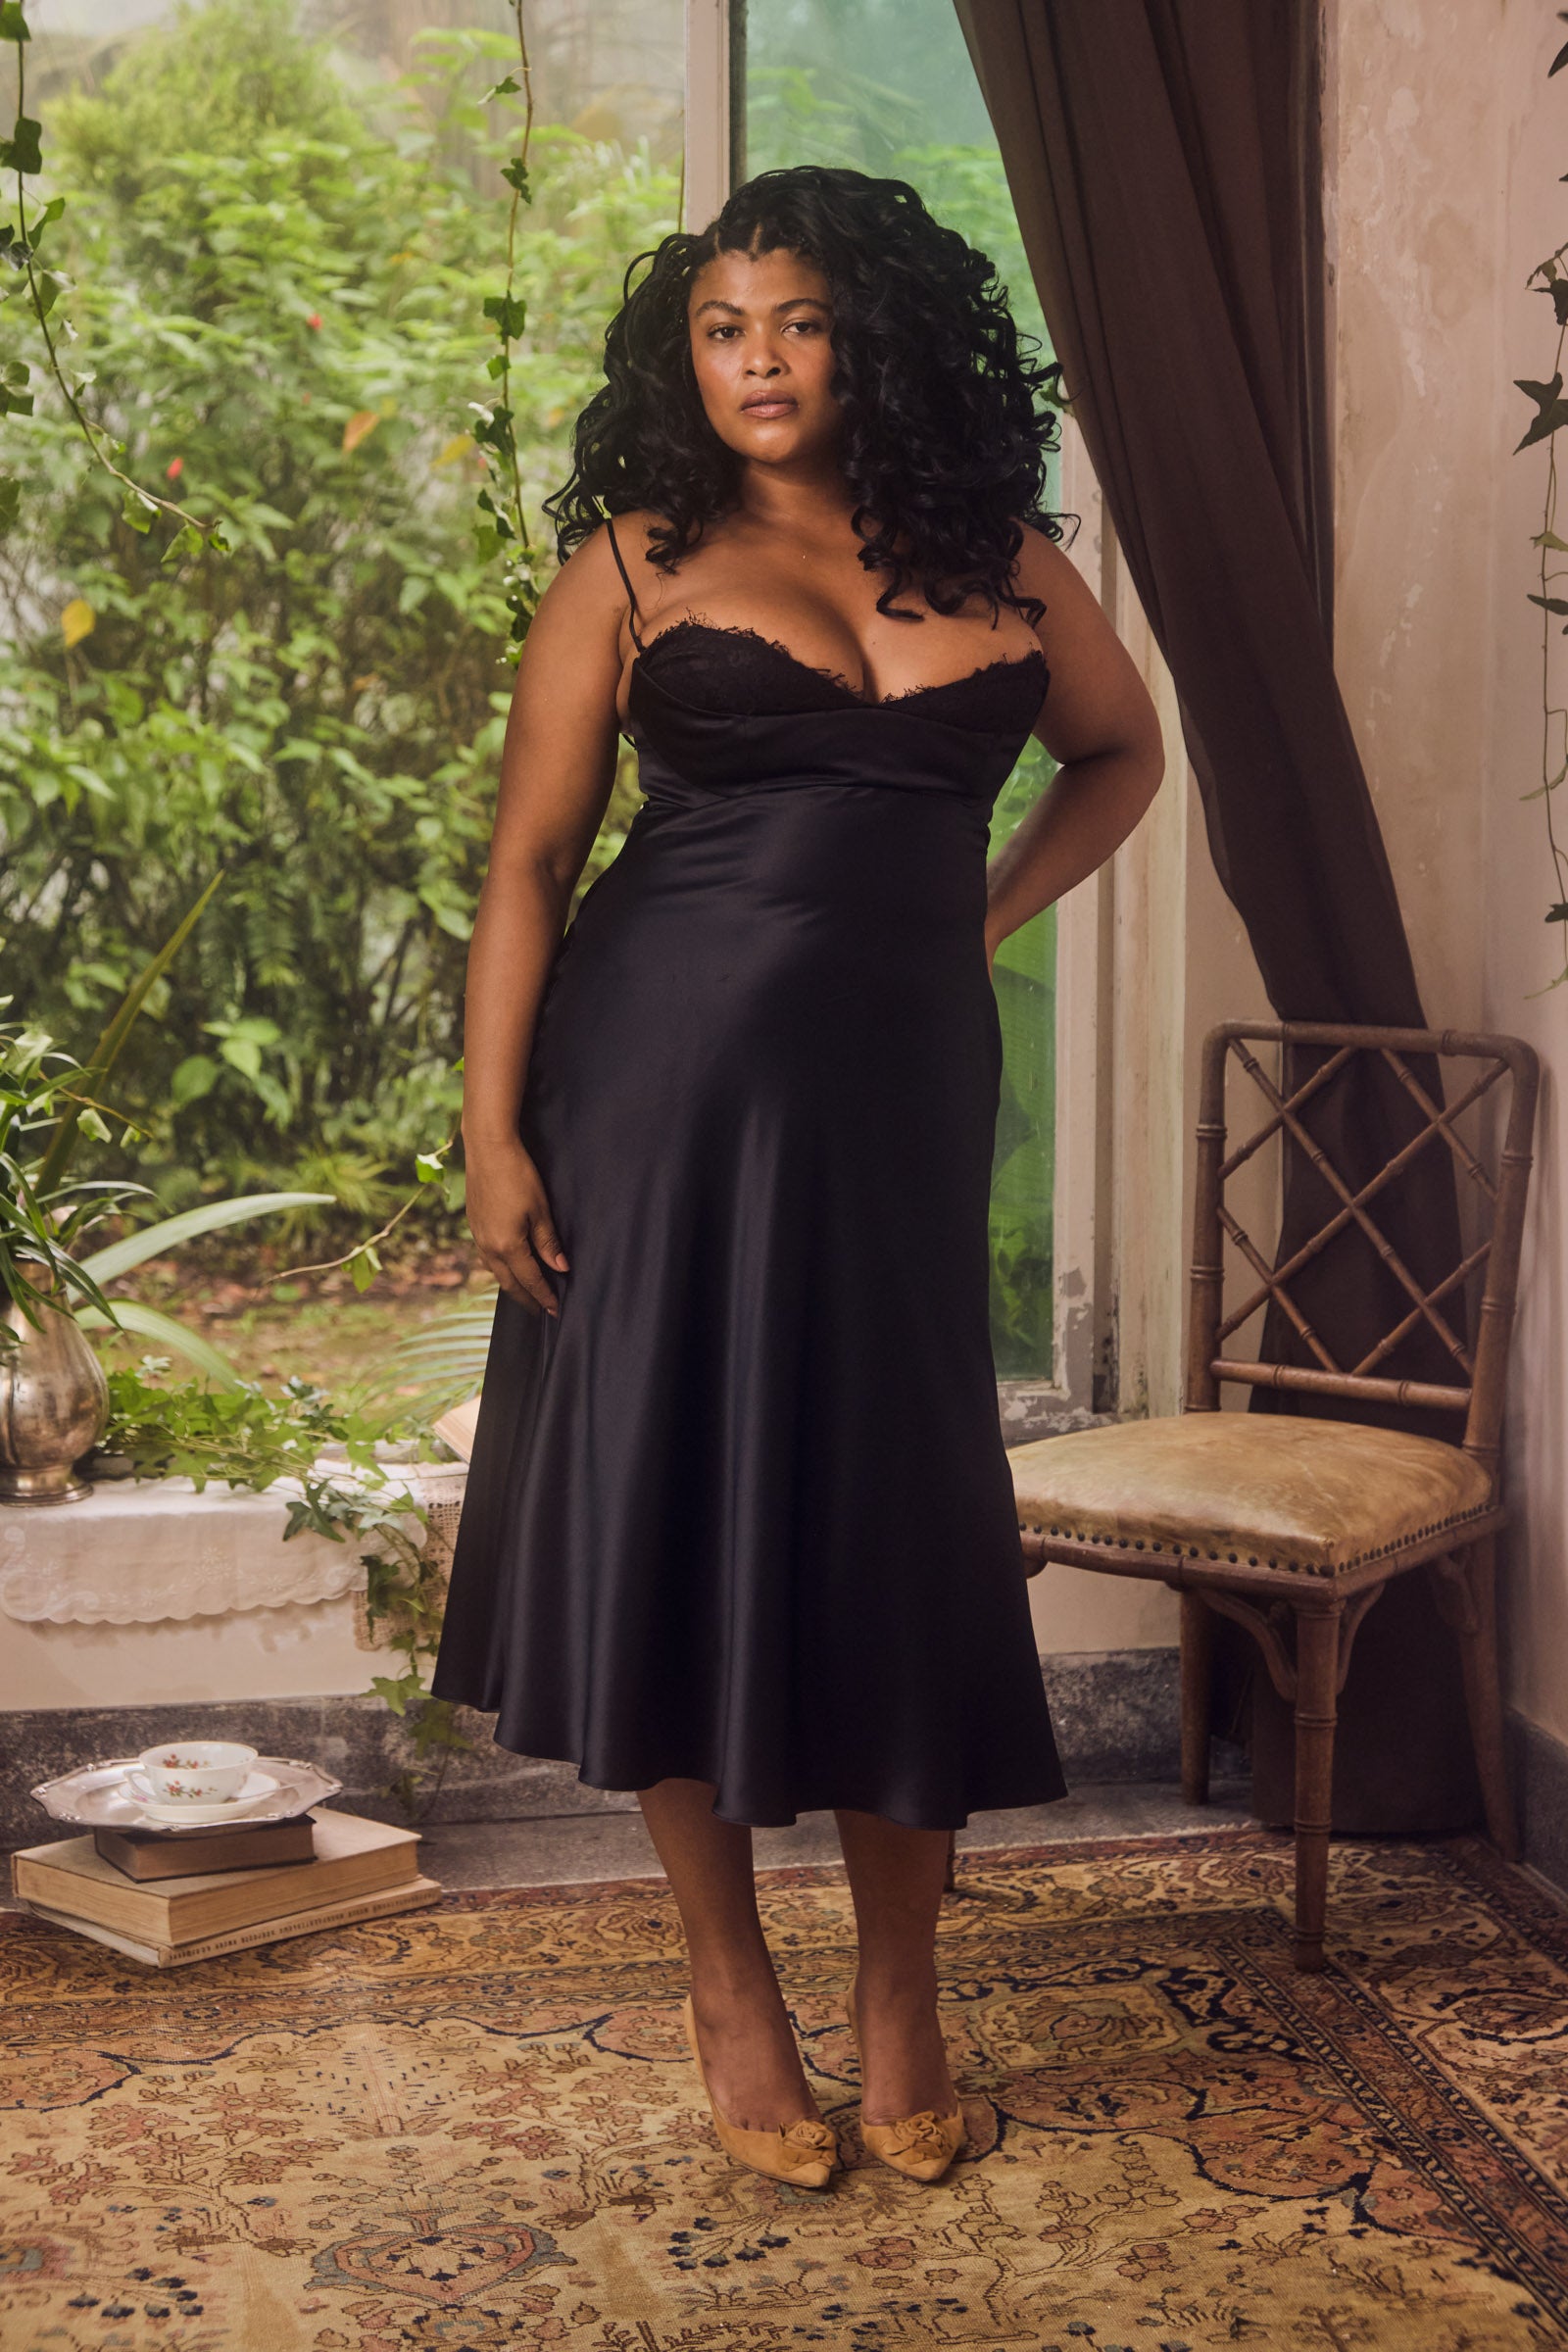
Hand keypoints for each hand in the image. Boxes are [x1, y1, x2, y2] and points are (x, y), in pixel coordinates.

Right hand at [465, 1135, 569, 1317]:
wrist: (487, 1148)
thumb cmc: (517, 1175)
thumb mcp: (540, 1209)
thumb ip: (548, 1242)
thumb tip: (561, 1268)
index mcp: (507, 1245)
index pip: (530, 1280)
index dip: (544, 1296)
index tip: (556, 1310)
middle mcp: (488, 1246)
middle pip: (509, 1283)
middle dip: (526, 1299)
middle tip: (541, 1310)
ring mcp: (478, 1236)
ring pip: (495, 1272)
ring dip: (512, 1285)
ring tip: (526, 1293)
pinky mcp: (474, 1225)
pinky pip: (487, 1257)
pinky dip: (500, 1269)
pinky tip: (507, 1266)